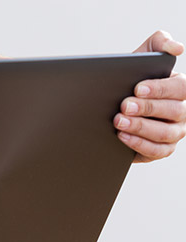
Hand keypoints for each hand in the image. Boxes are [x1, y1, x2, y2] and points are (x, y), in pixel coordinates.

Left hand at [116, 31, 185, 161]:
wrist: (111, 106)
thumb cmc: (131, 79)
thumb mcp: (143, 56)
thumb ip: (160, 42)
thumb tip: (177, 48)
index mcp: (181, 88)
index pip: (180, 88)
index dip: (160, 89)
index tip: (137, 89)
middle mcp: (182, 111)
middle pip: (173, 111)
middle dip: (147, 109)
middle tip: (124, 106)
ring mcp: (174, 132)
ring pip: (166, 133)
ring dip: (141, 127)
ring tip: (118, 121)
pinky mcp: (162, 150)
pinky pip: (157, 151)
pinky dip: (140, 144)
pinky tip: (122, 136)